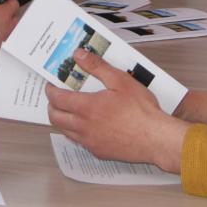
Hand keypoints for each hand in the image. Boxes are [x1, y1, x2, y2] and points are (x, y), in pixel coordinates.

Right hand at [0, 0, 19, 43]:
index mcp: (5, 13)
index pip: (14, 4)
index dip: (10, 0)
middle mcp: (8, 26)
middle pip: (14, 18)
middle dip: (9, 15)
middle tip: (1, 12)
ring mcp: (3, 37)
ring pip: (8, 30)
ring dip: (4, 27)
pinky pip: (0, 41)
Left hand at [45, 49, 187, 172]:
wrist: (155, 138)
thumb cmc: (141, 111)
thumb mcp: (120, 80)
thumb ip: (97, 66)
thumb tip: (79, 55)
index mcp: (86, 108)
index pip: (57, 99)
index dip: (51, 90)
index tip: (51, 84)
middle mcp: (84, 127)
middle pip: (55, 117)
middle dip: (52, 105)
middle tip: (57, 97)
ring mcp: (90, 141)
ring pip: (65, 131)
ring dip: (63, 119)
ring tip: (70, 109)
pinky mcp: (99, 152)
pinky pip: (80, 141)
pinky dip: (77, 132)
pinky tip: (88, 124)